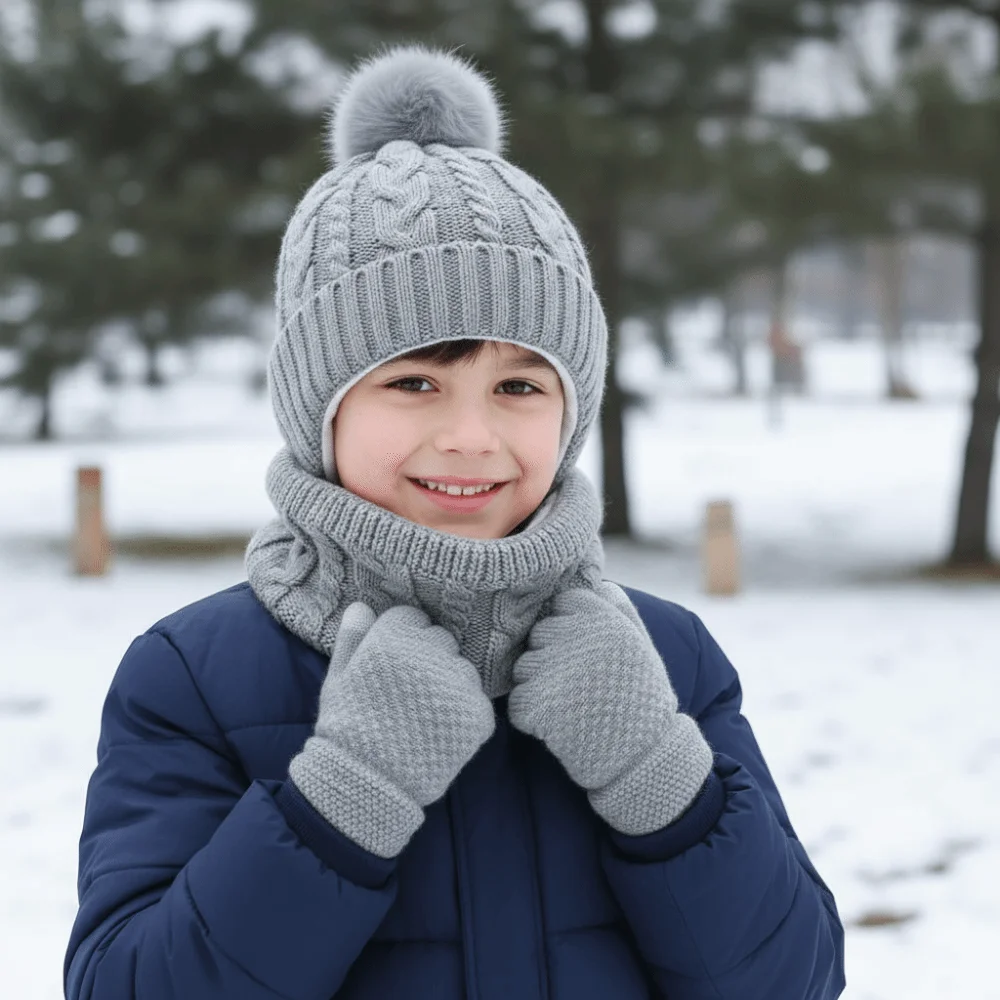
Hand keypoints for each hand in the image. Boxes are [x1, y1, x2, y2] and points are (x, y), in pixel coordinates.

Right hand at [290, 602, 495, 856]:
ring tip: (424, 716)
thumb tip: (362, 605)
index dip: (402, 643)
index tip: (392, 669)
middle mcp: (429, 653)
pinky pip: (477, 702)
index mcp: (394, 638)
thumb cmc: (346, 728)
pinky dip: (465, 715)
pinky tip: (440, 732)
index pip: (413, 620)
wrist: (366, 783)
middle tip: (409, 695)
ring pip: (462, 670)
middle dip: (429, 660)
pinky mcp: (477, 713)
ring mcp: (456, 683)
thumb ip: (352, 639)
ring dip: (450, 685)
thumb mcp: (338, 679)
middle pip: (441, 641)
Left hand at [508, 582, 712, 835]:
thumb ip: (617, 608)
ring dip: (539, 686)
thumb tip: (593, 583)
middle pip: (538, 634)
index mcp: (602, 617)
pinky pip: (518, 702)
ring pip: (524, 667)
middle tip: (580, 685)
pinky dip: (532, 716)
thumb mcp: (640, 643)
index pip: (562, 604)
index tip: (587, 653)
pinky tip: (560, 725)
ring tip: (572, 706)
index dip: (570, 629)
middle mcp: (576, 636)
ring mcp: (553, 669)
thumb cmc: (642, 698)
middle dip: (551, 657)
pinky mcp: (537, 704)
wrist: (644, 757)